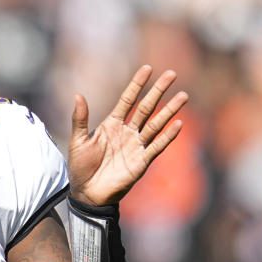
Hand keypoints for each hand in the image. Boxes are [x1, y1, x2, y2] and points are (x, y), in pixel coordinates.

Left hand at [68, 65, 187, 205]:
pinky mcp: (142, 161)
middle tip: (172, 74)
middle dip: (158, 91)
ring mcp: (136, 146)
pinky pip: (157, 146)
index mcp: (111, 124)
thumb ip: (80, 119)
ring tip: (183, 96)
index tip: (147, 69)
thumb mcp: (78, 140)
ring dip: (169, 110)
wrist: (87, 192)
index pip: (127, 100)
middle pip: (146, 107)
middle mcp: (127, 132)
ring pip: (155, 124)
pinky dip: (167, 136)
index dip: (137, 84)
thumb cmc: (80, 167)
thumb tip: (78, 95)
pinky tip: (178, 124)